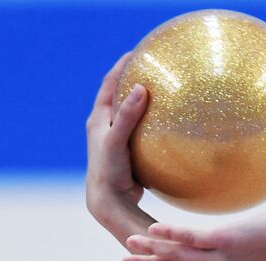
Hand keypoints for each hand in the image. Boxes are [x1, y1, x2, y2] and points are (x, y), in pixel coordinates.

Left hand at [85, 53, 148, 223]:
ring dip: (142, 103)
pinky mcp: (127, 153)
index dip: (121, 66)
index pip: (109, 84)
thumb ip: (127, 115)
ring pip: (130, 115)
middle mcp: (103, 128)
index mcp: (97, 120)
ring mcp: (115, 141)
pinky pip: (140, 132)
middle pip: (118, 96)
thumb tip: (141, 88)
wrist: (109, 203)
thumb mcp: (117, 141)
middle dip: (132, 80)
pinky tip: (167, 124)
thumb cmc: (109, 172)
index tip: (136, 52)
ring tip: (161, 91)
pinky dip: (150, 124)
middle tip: (150, 67)